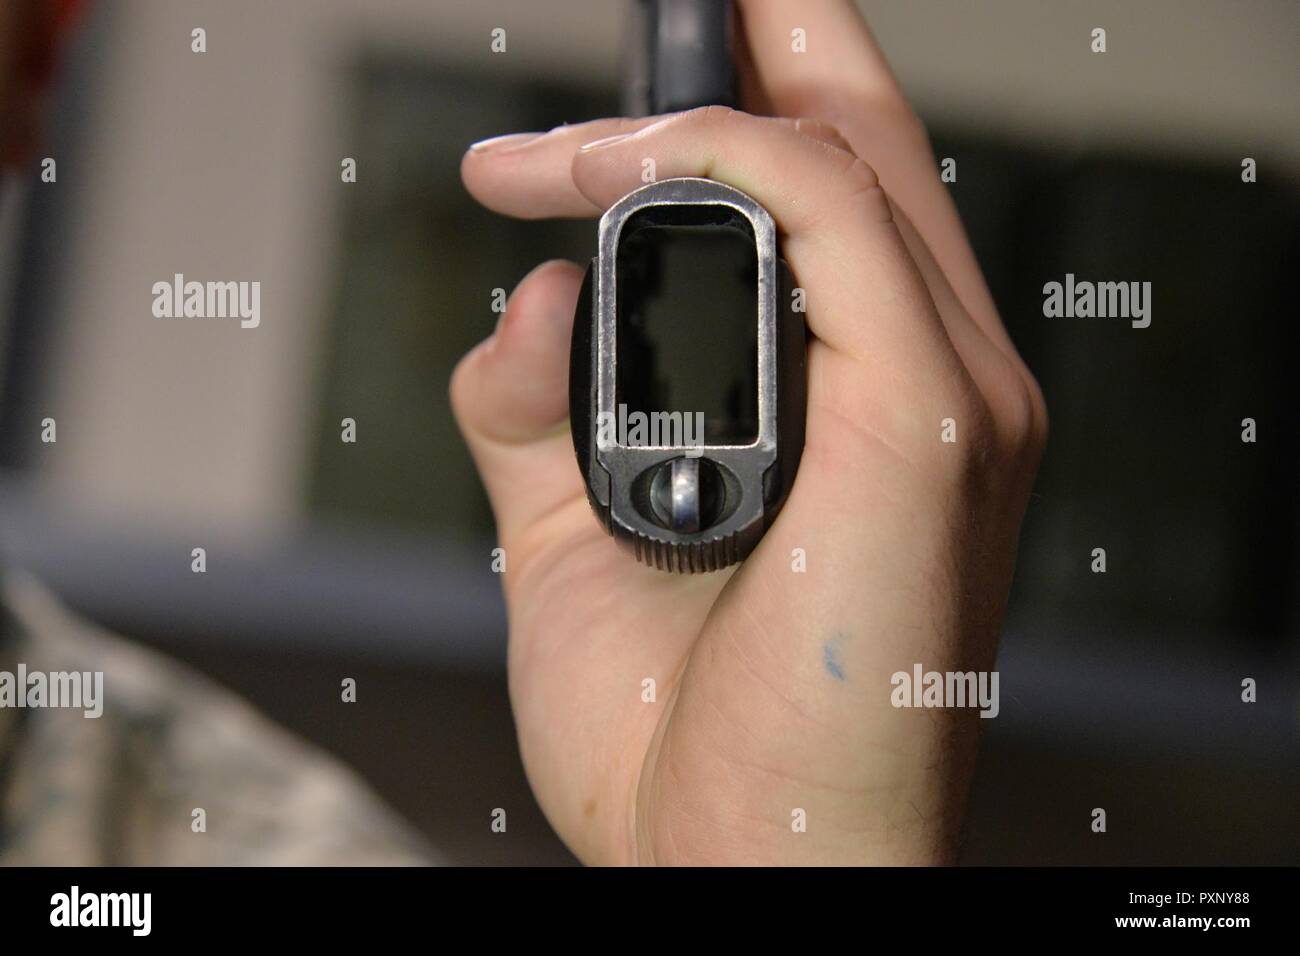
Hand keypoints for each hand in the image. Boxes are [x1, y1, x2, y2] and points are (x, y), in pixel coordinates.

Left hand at [452, 0, 1045, 864]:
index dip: (760, 93)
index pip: (842, 197)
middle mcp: (930, 380)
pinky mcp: (929, 426)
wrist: (737, 866)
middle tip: (646, 13)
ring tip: (542, 159)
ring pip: (839, 160)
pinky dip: (718, 164)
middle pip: (860, 142)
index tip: (644, 71)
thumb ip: (539, 408)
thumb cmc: (677, 734)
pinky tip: (601, 177)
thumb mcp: (571, 540)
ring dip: (678, 122)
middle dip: (749, 46)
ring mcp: (946, 395)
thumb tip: (520, 291)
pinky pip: (831, 219)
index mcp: (869, 404)